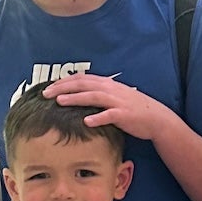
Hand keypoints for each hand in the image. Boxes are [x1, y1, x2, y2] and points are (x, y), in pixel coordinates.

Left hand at [43, 74, 175, 142]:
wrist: (155, 118)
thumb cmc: (132, 108)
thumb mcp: (113, 96)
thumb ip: (97, 94)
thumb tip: (78, 94)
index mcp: (106, 84)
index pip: (81, 79)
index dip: (63, 81)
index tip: (48, 87)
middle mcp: (110, 89)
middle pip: (83, 84)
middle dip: (63, 87)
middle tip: (46, 93)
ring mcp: (117, 101)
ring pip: (93, 97)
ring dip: (75, 98)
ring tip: (60, 101)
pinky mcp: (124, 115)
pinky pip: (109, 115)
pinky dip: (98, 118)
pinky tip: (86, 121)